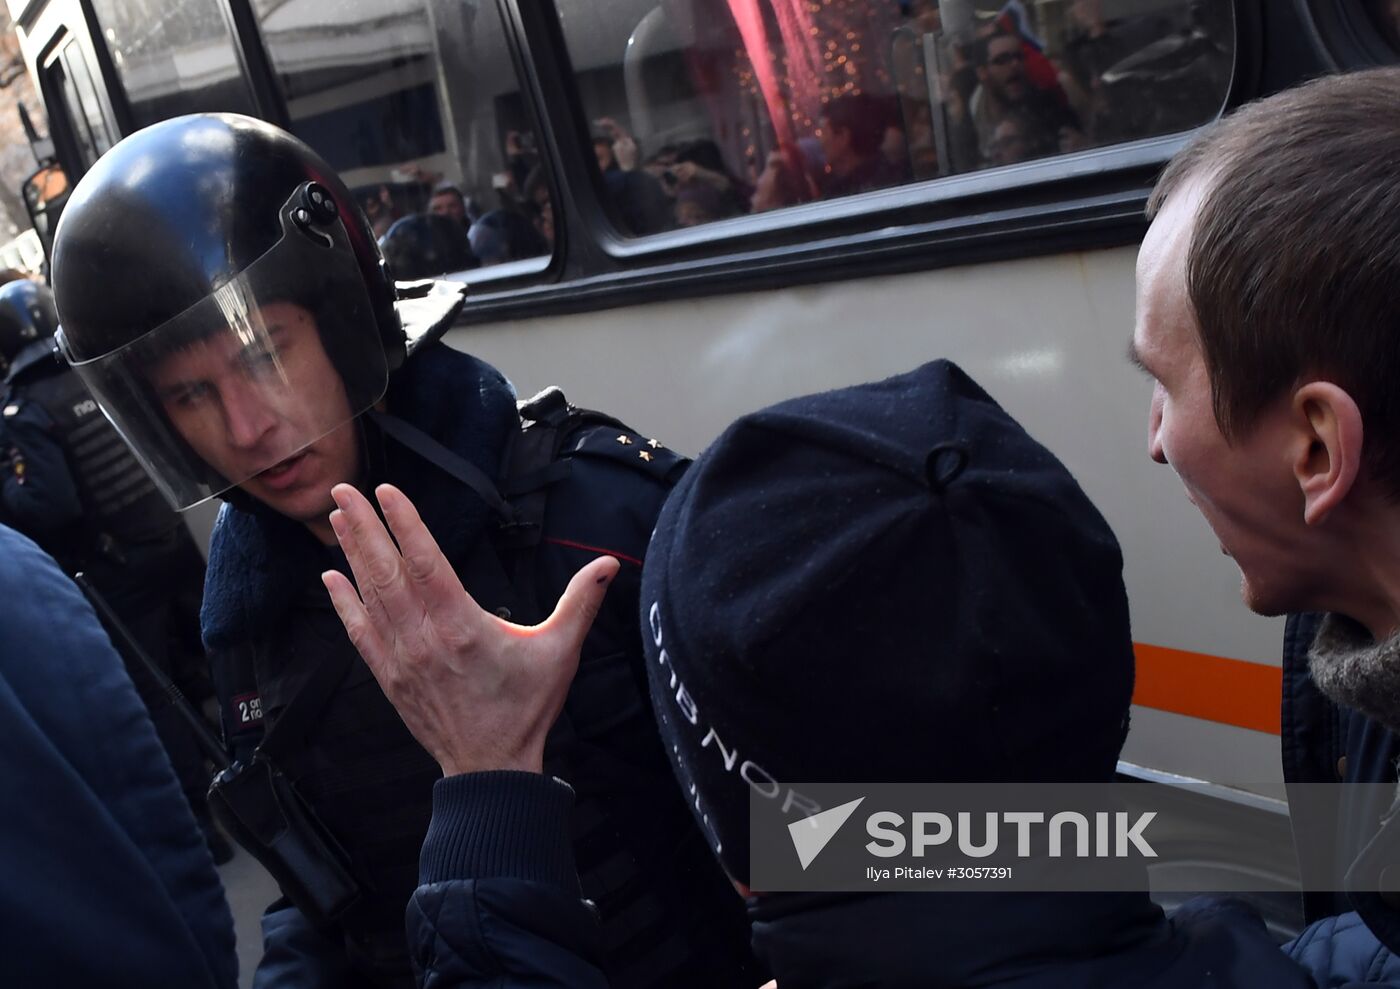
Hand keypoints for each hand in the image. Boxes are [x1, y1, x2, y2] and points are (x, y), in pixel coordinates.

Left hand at [321, 483, 619, 776]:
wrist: (490, 766)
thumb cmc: (526, 707)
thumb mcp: (561, 650)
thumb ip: (581, 602)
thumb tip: (609, 564)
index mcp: (463, 626)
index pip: (427, 562)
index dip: (405, 524)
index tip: (387, 491)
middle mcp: (425, 638)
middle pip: (387, 572)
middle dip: (364, 527)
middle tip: (344, 490)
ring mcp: (402, 658)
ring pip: (370, 595)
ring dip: (353, 553)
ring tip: (337, 515)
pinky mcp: (389, 676)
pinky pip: (358, 632)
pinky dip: (343, 602)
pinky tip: (330, 576)